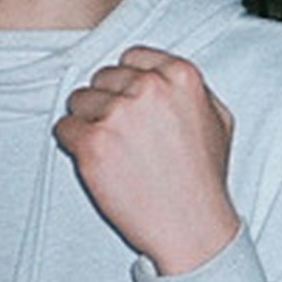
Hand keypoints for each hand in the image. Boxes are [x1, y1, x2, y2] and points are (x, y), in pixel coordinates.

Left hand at [55, 48, 239, 275]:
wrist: (191, 225)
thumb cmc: (204, 177)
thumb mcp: (218, 118)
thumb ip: (191, 89)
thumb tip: (161, 75)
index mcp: (181, 75)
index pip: (132, 56)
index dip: (127, 81)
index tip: (128, 100)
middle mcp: (148, 88)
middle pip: (102, 77)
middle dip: (106, 101)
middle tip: (119, 132)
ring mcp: (118, 114)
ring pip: (79, 100)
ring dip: (87, 121)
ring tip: (109, 148)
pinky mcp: (93, 143)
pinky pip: (63, 127)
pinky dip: (72, 142)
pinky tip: (94, 159)